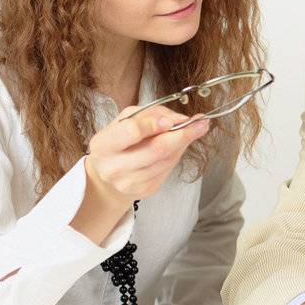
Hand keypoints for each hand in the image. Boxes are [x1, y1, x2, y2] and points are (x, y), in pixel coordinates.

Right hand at [70, 106, 208, 244]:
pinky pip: (168, 169)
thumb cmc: (119, 140)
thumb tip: (180, 119)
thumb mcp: (125, 120)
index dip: (155, 124)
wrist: (109, 173)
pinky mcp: (145, 190)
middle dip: (183, 134)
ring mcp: (129, 182)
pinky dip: (176, 155)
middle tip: (202, 123)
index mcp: (103, 145)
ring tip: (192, 130)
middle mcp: (114, 167)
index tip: (174, 119)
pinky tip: (177, 146)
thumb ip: (150, 114)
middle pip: (157, 149)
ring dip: (183, 143)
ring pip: (167, 160)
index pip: (132, 132)